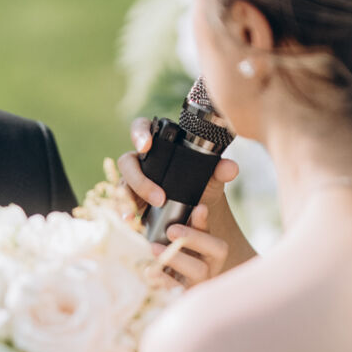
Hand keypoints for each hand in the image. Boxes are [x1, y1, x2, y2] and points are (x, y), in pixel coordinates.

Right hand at [119, 123, 255, 279]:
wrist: (197, 209)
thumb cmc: (201, 184)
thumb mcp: (212, 177)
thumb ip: (220, 170)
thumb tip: (230, 168)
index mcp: (158, 145)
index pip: (141, 128)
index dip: (139, 133)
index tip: (146, 145)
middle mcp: (141, 162)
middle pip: (127, 162)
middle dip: (139, 180)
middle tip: (159, 198)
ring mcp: (132, 182)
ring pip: (121, 185)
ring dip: (127, 200)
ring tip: (134, 216)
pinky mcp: (130, 201)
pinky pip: (121, 205)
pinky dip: (124, 214)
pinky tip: (129, 222)